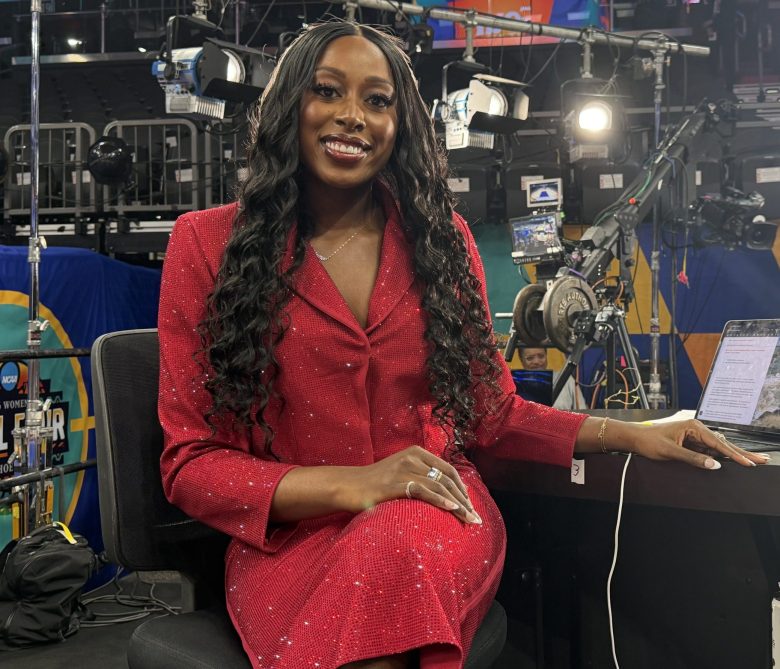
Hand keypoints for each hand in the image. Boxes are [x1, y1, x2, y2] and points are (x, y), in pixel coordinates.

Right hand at [348, 446, 481, 523]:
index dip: (462, 488)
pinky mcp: (396, 484)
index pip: (448, 470)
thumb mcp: (401, 473)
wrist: (347, 486)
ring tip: (469, 519)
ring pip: (439, 485)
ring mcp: (404, 469)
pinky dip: (441, 500)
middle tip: (475, 517)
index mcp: (416, 453)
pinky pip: (424, 491)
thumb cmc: (374, 484)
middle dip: (464, 499)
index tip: (470, 505)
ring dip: (458, 504)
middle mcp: (412, 457)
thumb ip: (420, 476)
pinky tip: (452, 509)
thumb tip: (444, 494)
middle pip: (447, 478)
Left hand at [619, 419, 770, 469]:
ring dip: (735, 455)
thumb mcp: (670, 452)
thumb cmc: (649, 442)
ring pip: (719, 448)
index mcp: (693, 427)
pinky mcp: (691, 443)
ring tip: (754, 461)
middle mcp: (697, 429)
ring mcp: (695, 436)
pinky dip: (723, 456)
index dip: (735, 455)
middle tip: (763, 460)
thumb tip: (715, 465)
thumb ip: (693, 458)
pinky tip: (735, 460)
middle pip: (723, 444)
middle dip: (743, 453)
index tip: (748, 463)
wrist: (635, 438)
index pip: (719, 443)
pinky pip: (710, 451)